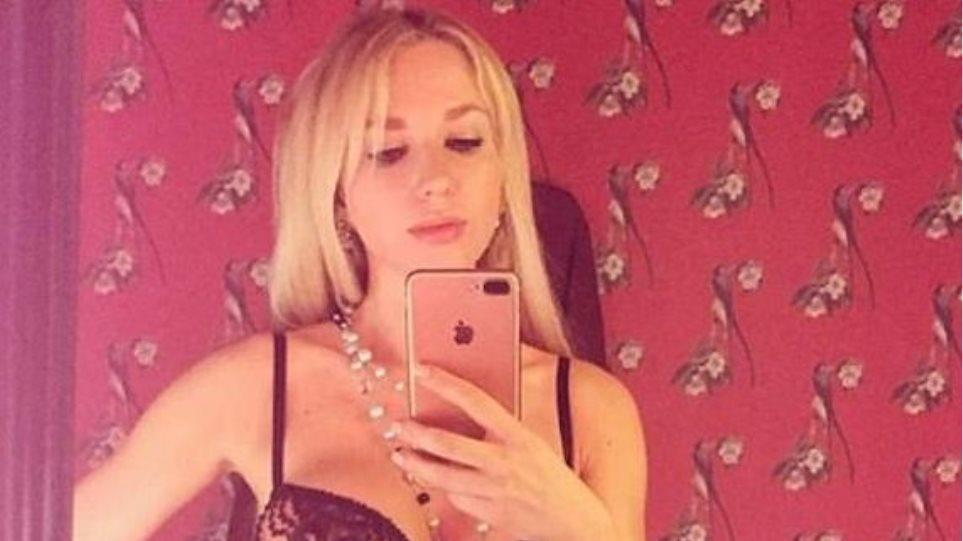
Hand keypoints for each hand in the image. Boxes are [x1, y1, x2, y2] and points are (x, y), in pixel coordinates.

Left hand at [389, 364, 614, 540]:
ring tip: (401, 455)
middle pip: (449, 444)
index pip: (476, 401)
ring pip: (442, 476)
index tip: (422, 370)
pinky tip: (436, 480)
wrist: (573, 523)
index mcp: (518, 437)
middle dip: (417, 433)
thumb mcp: (532, 443)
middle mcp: (505, 462)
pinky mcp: (488, 513)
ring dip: (416, 464)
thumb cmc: (551, 477)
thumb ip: (501, 428)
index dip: (446, 383)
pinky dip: (444, 488)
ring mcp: (494, 491)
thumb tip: (469, 405)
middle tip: (400, 425)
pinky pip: (456, 498)